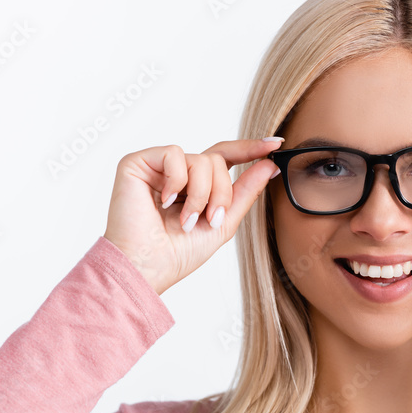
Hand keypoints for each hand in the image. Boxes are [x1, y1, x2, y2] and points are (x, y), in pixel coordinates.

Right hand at [103, 138, 282, 294]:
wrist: (148, 267)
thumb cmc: (179, 253)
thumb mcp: (224, 222)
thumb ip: (246, 191)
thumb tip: (270, 164)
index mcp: (195, 185)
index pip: (225, 158)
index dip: (249, 149)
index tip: (274, 144)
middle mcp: (177, 173)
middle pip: (217, 160)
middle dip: (222, 192)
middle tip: (211, 219)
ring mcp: (157, 167)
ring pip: (200, 159)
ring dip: (201, 194)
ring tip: (185, 220)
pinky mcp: (137, 163)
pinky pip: (173, 154)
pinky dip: (177, 181)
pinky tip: (165, 201)